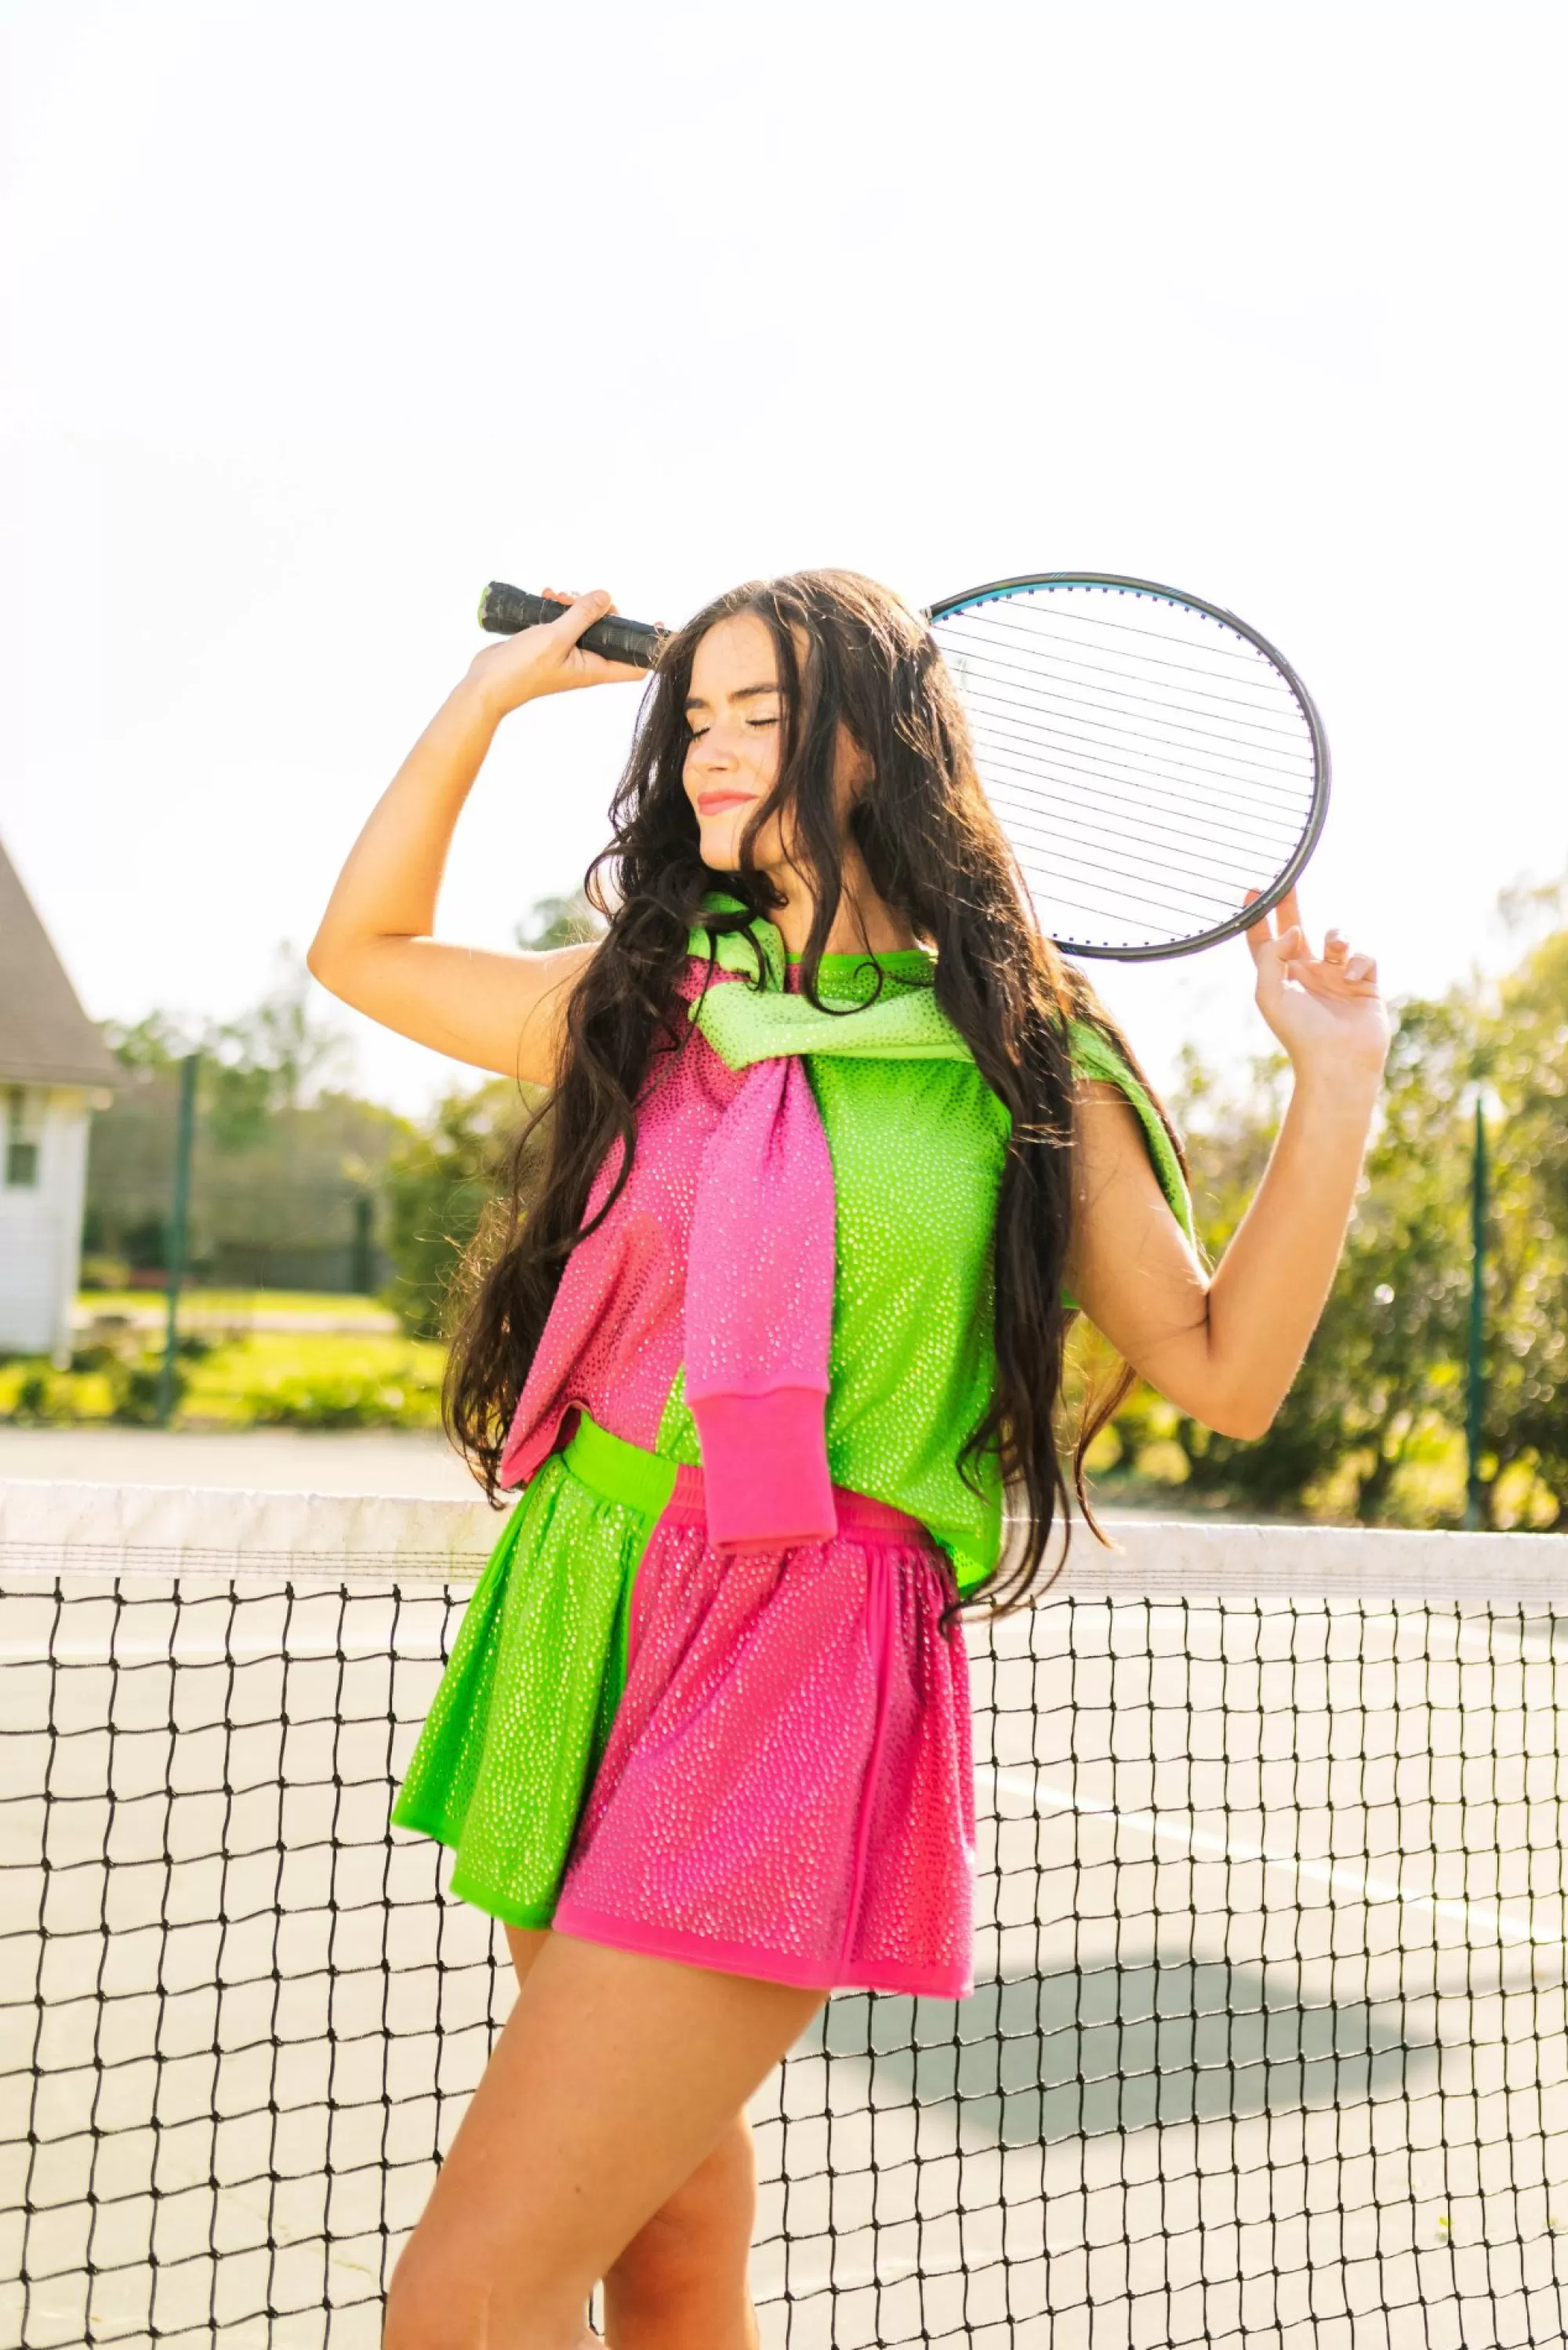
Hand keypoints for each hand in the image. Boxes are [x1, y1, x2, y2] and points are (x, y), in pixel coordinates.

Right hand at [464, 584, 647, 718]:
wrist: (486, 682)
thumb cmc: (522, 669)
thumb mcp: (557, 637)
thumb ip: (583, 616)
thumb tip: (606, 597)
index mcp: (594, 669)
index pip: (635, 665)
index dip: (649, 648)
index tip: (659, 625)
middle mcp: (585, 662)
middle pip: (609, 633)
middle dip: (600, 609)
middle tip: (582, 599)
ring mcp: (567, 653)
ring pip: (584, 622)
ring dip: (574, 604)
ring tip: (557, 596)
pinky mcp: (550, 644)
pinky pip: (564, 621)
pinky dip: (558, 607)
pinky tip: (546, 596)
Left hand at [1244, 886, 1390, 1084]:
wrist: (1339, 1061)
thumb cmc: (1300, 1032)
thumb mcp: (1270, 993)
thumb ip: (1272, 955)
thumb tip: (1293, 929)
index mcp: (1281, 979)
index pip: (1265, 943)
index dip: (1257, 919)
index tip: (1251, 892)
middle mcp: (1308, 975)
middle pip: (1297, 931)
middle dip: (1291, 906)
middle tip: (1287, 881)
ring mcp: (1337, 979)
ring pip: (1338, 938)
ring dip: (1338, 936)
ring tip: (1334, 950)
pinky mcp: (1365, 985)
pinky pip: (1365, 956)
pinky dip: (1360, 960)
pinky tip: (1353, 977)